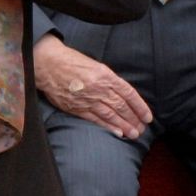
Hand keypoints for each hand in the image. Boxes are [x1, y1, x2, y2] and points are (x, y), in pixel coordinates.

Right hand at [34, 34, 151, 138]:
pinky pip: (95, 119)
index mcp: (106, 76)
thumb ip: (108, 79)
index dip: (140, 107)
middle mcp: (99, 88)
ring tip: (134, 134)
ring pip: (111, 115)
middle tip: (142, 129)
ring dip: (124, 126)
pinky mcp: (76, 107)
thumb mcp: (95, 65)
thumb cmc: (71, 61)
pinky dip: (107, 126)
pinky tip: (117, 133)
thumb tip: (121, 93)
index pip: (129, 94)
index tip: (148, 117)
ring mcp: (87, 99)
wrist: (47, 64)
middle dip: (134, 119)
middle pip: (122, 107)